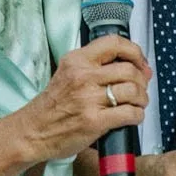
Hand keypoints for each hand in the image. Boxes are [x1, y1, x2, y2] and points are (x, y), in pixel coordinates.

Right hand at [18, 36, 150, 161]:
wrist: (33, 131)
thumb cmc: (53, 105)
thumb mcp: (68, 73)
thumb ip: (95, 66)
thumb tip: (138, 67)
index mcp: (77, 60)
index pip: (114, 43)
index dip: (135, 52)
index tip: (140, 63)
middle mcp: (83, 76)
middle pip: (129, 70)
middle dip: (142, 80)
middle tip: (141, 88)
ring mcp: (88, 99)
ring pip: (133, 91)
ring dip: (142, 99)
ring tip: (138, 103)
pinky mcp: (94, 121)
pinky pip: (129, 113)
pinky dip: (137, 115)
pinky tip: (132, 117)